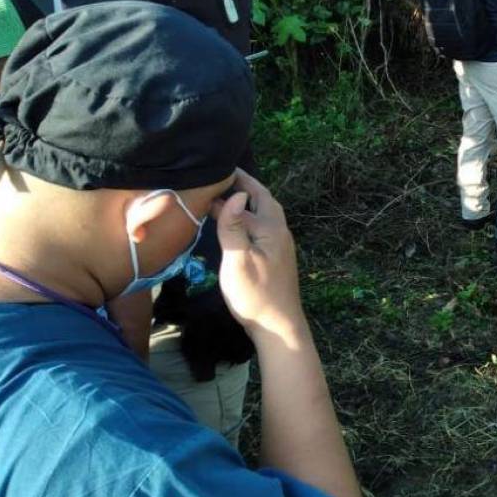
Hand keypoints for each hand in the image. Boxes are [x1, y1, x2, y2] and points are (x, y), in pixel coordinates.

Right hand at [214, 169, 305, 343]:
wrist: (279, 326)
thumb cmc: (255, 294)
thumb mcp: (238, 260)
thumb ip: (234, 227)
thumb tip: (235, 194)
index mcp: (271, 228)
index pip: (251, 195)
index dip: (235, 182)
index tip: (216, 169)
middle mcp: (279, 231)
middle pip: (264, 199)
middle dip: (246, 185)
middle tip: (225, 176)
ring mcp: (280, 244)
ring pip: (265, 213)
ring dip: (249, 201)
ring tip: (227, 195)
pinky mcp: (277, 257)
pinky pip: (263, 226)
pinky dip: (250, 217)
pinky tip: (238, 225)